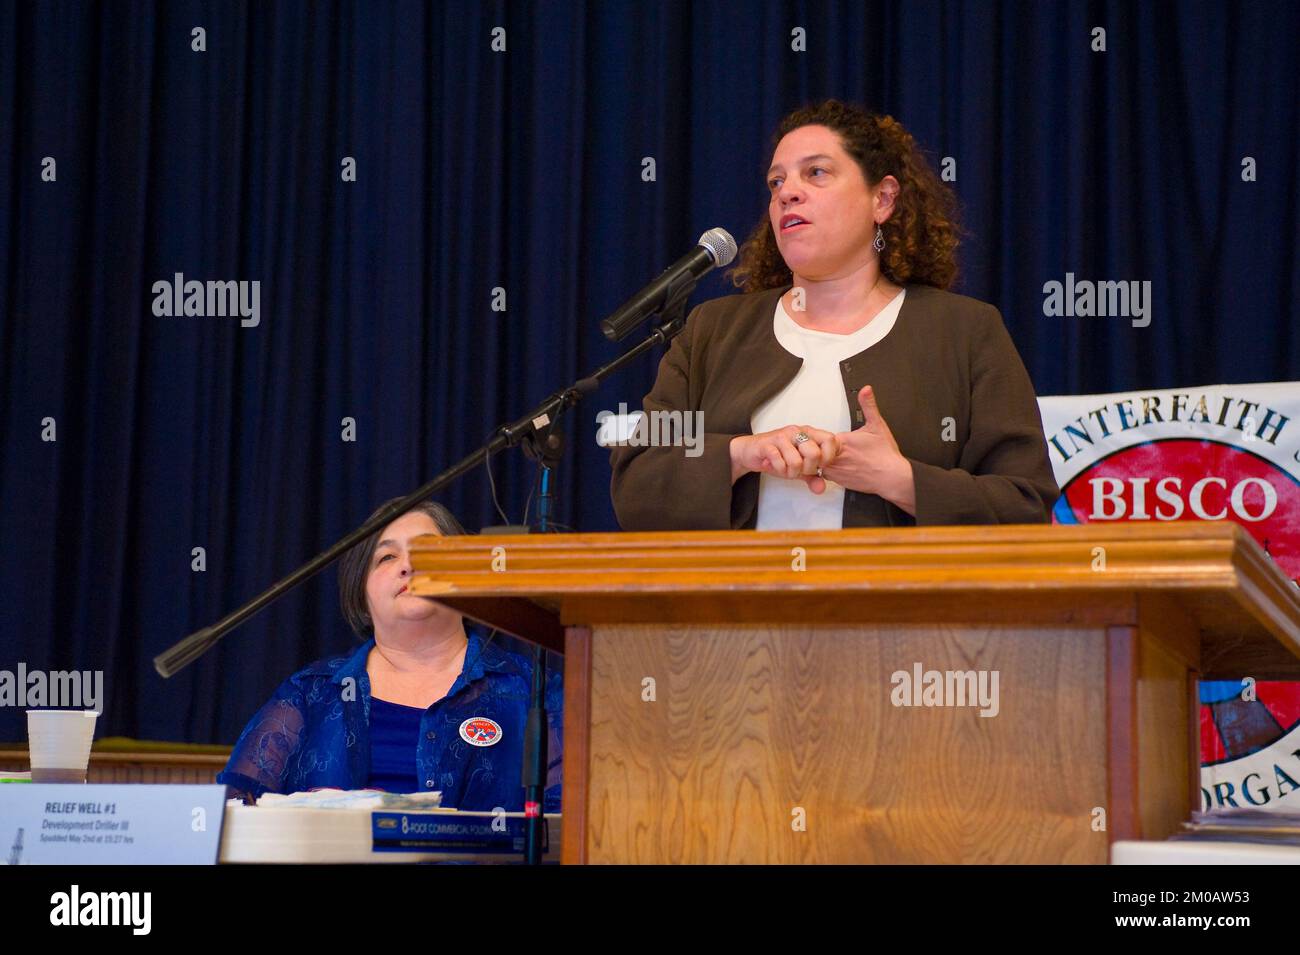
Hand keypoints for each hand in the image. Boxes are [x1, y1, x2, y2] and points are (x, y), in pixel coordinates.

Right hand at [730, 425, 839, 491]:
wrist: (750, 451)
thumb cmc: (776, 456)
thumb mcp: (798, 468)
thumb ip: (812, 477)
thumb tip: (821, 488)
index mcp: (808, 433)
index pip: (830, 440)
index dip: (828, 457)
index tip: (819, 466)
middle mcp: (797, 431)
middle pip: (814, 454)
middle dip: (807, 469)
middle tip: (800, 470)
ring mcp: (782, 437)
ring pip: (797, 461)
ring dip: (791, 472)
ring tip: (786, 469)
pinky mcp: (767, 444)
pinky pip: (779, 462)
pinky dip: (779, 470)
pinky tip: (775, 467)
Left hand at [820, 385, 915, 510]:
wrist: (892, 477)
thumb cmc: (885, 454)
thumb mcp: (877, 424)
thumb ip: (868, 405)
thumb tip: (866, 390)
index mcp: (842, 442)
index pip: (817, 437)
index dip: (815, 435)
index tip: (816, 434)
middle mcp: (836, 457)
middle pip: (813, 451)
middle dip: (812, 447)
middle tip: (811, 444)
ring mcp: (836, 471)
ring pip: (816, 465)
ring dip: (816, 460)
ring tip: (819, 455)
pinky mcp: (839, 482)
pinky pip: (823, 477)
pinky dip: (824, 471)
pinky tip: (831, 466)